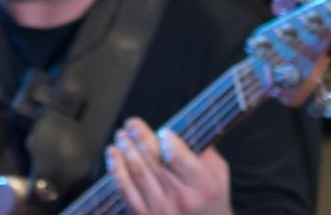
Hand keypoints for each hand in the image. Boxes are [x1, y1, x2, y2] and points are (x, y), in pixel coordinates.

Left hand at [106, 117, 230, 214]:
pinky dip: (116, 168)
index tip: (162, 131)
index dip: (166, 139)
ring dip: (126, 149)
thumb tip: (178, 125)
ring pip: (137, 172)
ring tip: (122, 136)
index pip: (177, 156)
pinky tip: (113, 154)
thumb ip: (201, 149)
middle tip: (132, 124)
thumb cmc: (210, 199)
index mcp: (204, 185)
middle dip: (139, 137)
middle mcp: (183, 198)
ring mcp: (162, 209)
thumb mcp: (217, 174)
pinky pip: (125, 189)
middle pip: (153, 160)